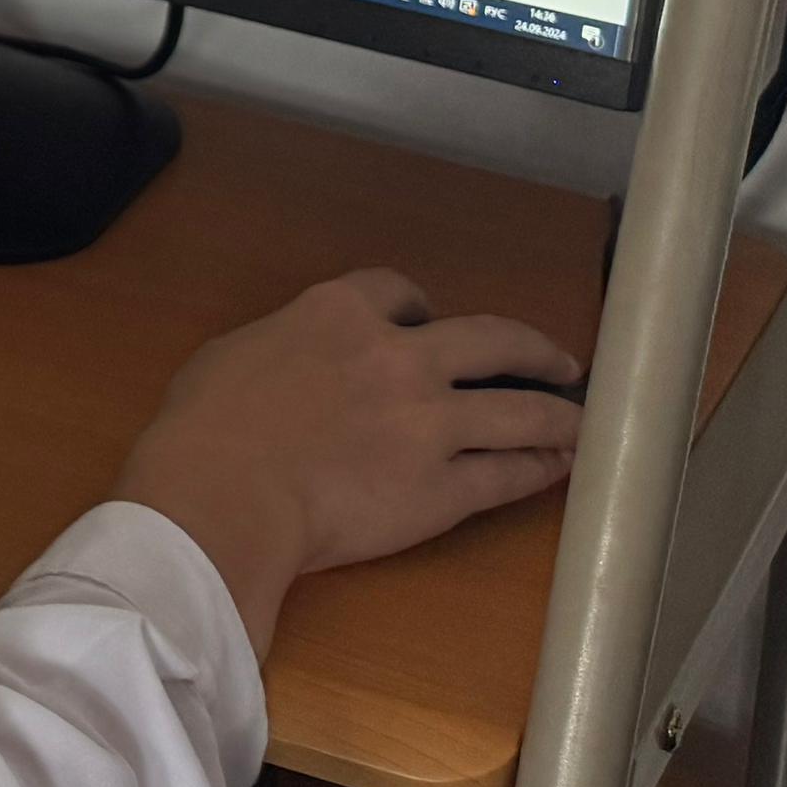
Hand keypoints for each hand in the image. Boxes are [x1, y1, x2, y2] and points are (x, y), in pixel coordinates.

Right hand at [111, 268, 585, 652]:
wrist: (224, 494)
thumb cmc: (205, 426)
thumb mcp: (234, 354)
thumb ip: (284, 346)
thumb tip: (297, 362)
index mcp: (338, 313)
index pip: (399, 291)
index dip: (423, 307)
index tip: (432, 322)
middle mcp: (399, 356)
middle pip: (491, 339)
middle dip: (532, 348)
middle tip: (560, 361)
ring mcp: (430, 424)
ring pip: (520, 411)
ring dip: (559, 414)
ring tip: (581, 421)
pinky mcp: (445, 490)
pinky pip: (507, 475)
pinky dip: (540, 469)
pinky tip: (558, 469)